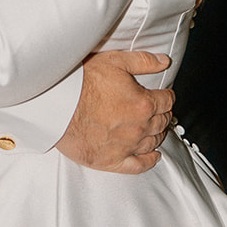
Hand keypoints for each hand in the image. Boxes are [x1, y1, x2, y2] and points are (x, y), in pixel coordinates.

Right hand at [55, 49, 173, 173]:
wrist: (58, 105)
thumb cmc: (82, 83)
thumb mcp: (114, 62)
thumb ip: (143, 61)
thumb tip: (163, 62)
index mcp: (143, 103)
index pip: (166, 101)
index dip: (168, 96)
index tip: (166, 95)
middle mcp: (139, 127)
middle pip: (161, 122)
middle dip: (164, 115)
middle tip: (162, 111)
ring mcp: (127, 146)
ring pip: (153, 142)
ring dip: (158, 134)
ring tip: (157, 129)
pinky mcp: (112, 160)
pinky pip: (138, 165)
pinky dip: (149, 161)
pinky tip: (153, 156)